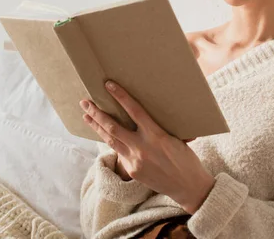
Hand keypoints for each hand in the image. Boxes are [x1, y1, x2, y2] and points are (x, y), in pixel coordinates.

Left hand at [80, 80, 214, 214]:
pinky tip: (104, 135)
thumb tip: (150, 114)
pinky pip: (118, 153)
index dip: (121, 97)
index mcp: (157, 135)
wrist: (188, 187)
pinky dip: (110, 142)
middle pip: (113, 127)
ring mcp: (134, 161)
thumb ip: (159, 128)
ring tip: (86, 115)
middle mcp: (142, 147)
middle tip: (85, 102)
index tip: (109, 85)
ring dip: (96, 127)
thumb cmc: (186, 159)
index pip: (135, 111)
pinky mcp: (131, 171)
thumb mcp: (176, 139)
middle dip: (97, 113)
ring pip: (110, 140)